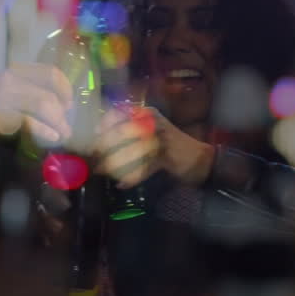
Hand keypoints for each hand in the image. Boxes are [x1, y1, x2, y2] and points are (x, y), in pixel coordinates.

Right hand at [0, 62, 73, 145]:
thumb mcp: (11, 90)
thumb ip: (33, 89)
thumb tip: (65, 103)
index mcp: (15, 69)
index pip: (49, 73)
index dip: (65, 89)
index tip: (69, 104)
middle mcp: (8, 77)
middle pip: (48, 94)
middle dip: (62, 113)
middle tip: (67, 127)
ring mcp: (2, 95)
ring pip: (42, 106)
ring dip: (57, 123)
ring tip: (63, 134)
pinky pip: (29, 122)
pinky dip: (44, 130)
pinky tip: (52, 137)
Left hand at [94, 106, 214, 188]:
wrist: (200, 159)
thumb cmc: (170, 146)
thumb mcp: (150, 132)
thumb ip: (130, 132)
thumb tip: (100, 139)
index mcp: (148, 114)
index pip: (122, 111)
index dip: (106, 122)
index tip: (95, 133)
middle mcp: (154, 123)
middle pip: (123, 132)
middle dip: (105, 146)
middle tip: (94, 158)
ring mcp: (161, 139)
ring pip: (131, 151)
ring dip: (116, 164)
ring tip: (103, 172)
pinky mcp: (167, 157)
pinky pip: (144, 168)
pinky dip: (132, 178)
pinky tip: (122, 184)